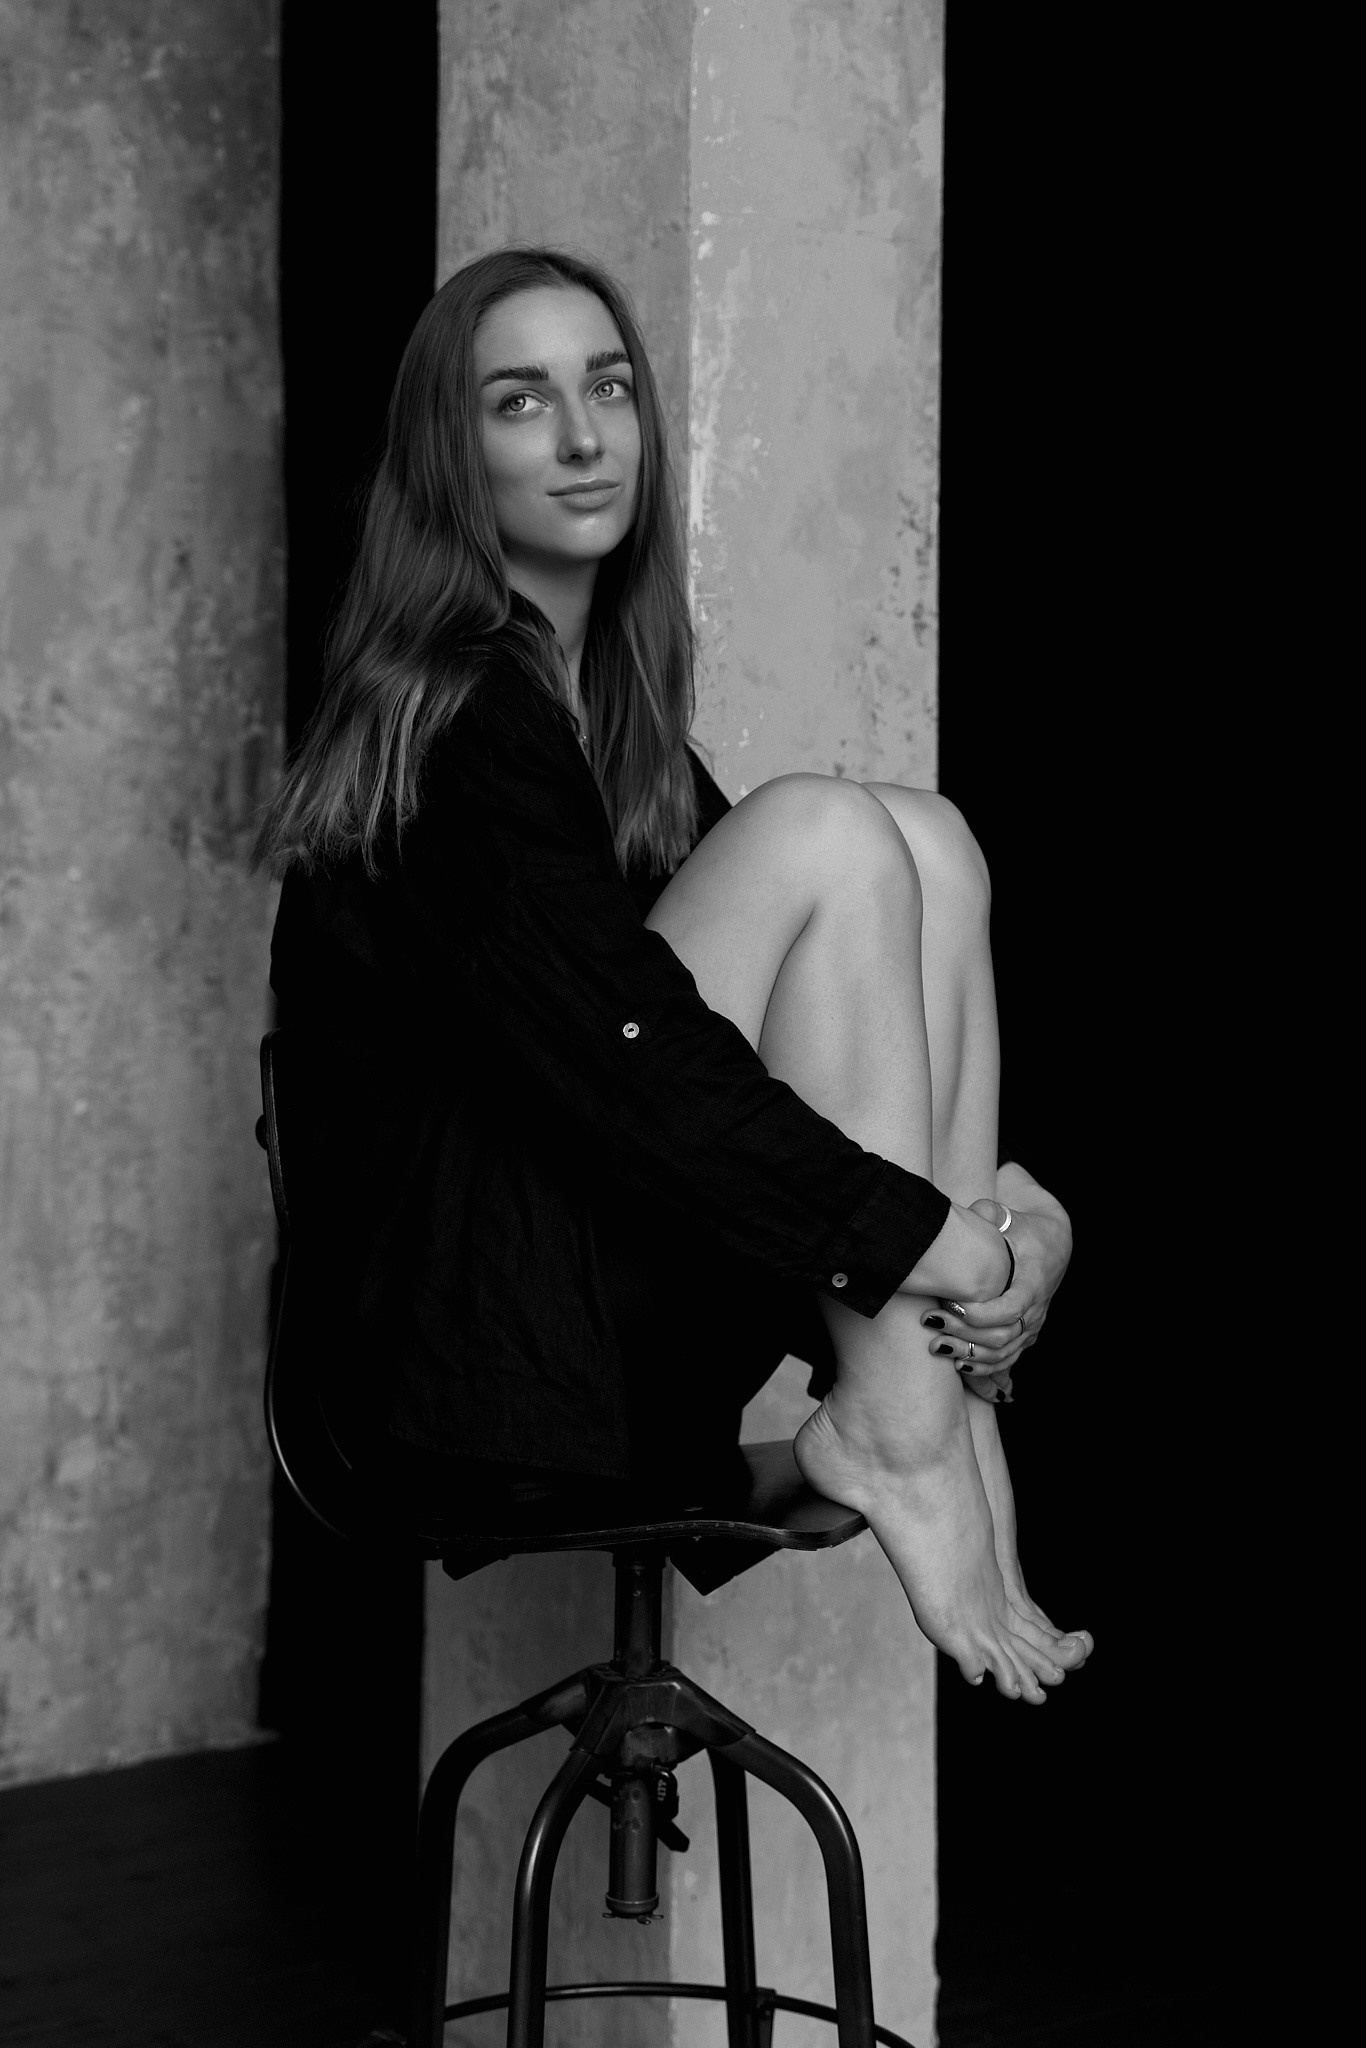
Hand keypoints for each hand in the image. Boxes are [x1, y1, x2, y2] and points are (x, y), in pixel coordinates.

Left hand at [919, 1167, 1071, 1386]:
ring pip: (1002, 1353)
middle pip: (1001, 1335)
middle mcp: (1036, 1309)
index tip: (951, 1304)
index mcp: (1032, 1282)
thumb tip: (971, 1212)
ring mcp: (1032, 1326)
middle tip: (931, 1323)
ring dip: (968, 1353)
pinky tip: (958, 1364)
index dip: (980, 1313)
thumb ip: (989, 1214)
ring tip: (936, 1345)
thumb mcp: (1009, 1216)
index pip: (1010, 1308)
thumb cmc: (1023, 1229)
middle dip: (963, 1333)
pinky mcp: (1026, 1335)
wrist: (1053, 1245)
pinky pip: (1007, 1360)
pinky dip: (983, 1367)